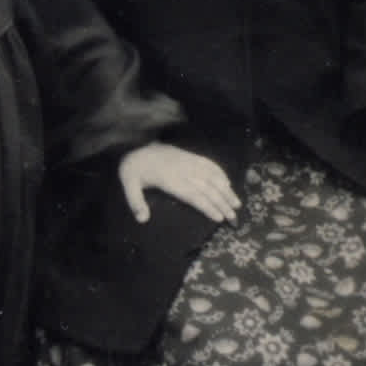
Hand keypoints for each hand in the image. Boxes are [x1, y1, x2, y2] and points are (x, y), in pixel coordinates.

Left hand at [119, 144, 239, 225]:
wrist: (135, 145)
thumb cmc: (133, 169)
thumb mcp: (128, 185)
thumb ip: (135, 202)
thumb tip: (143, 220)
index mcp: (170, 179)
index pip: (193, 195)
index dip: (207, 206)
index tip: (219, 217)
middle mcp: (183, 170)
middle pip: (207, 188)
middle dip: (222, 203)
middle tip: (234, 217)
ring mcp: (187, 161)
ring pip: (211, 176)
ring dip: (226, 189)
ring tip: (237, 203)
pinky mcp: (188, 155)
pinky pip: (208, 162)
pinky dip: (220, 172)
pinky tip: (228, 182)